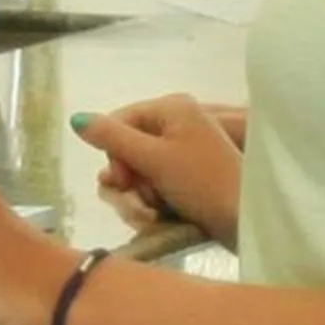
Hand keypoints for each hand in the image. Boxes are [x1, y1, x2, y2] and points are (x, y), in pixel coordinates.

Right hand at [76, 98, 244, 243]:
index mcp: (172, 107)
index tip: (120, 180)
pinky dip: (156, 197)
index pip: (120, 120)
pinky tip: (163, 213)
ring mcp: (186, 148)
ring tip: (156, 209)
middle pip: (129, 145)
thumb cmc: (202, 182)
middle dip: (130, 176)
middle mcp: (178, 122)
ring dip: (141, 192)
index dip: (112, 151)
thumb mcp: (154, 158)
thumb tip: (77, 118)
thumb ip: (112, 138)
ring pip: (141, 167)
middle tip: (141, 198)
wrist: (247, 217)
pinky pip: (158, 180)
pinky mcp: (192, 173)